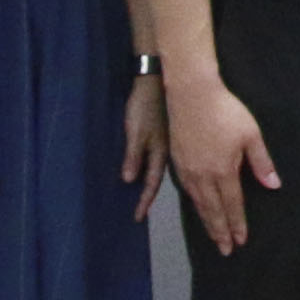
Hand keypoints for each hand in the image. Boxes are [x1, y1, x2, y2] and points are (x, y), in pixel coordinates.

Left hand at [119, 71, 165, 212]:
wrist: (157, 82)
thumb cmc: (144, 106)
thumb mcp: (135, 131)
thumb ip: (133, 156)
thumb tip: (129, 181)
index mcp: (160, 153)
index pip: (151, 184)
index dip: (144, 200)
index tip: (137, 217)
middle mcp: (168, 152)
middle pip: (159, 179)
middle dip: (150, 196)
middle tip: (143, 211)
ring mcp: (170, 143)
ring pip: (164, 170)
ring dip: (154, 183)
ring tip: (147, 195)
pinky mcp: (167, 135)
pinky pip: (165, 159)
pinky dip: (158, 169)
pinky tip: (156, 171)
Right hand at [170, 72, 275, 256]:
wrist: (191, 93)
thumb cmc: (225, 111)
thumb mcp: (251, 135)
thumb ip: (261, 162)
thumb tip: (273, 185)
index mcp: (223, 171)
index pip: (232, 205)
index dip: (237, 224)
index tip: (241, 241)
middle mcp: (203, 176)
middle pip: (213, 210)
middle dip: (220, 232)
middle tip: (226, 250)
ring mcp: (187, 169)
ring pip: (198, 203)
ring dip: (207, 221)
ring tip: (213, 236)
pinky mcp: (177, 160)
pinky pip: (186, 191)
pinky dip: (194, 204)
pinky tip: (198, 207)